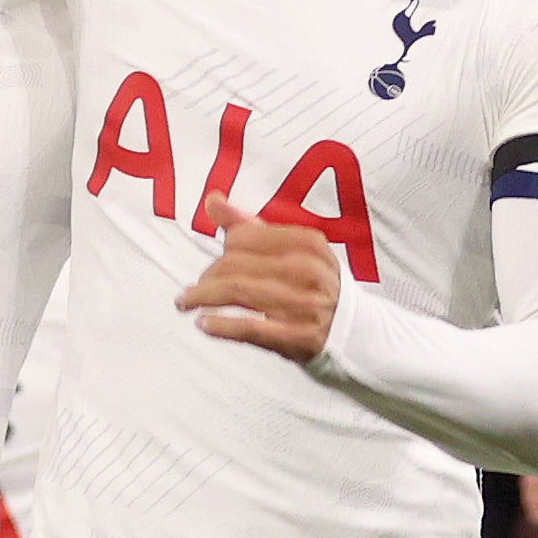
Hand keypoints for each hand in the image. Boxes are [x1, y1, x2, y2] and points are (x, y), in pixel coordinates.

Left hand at [175, 195, 339, 362]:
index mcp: (307, 244)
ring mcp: (302, 305)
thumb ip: (250, 225)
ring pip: (236, 292)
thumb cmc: (313, 285)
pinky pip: (248, 327)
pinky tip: (203, 324)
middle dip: (208, 276)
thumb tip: (212, 200)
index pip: (244, 237)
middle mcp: (307, 271)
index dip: (224, 249)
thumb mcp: (292, 249)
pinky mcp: (296, 337)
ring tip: (185, 302)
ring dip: (202, 297)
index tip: (217, 263)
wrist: (351, 330)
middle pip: (234, 264)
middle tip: (198, 288)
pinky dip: (220, 325)